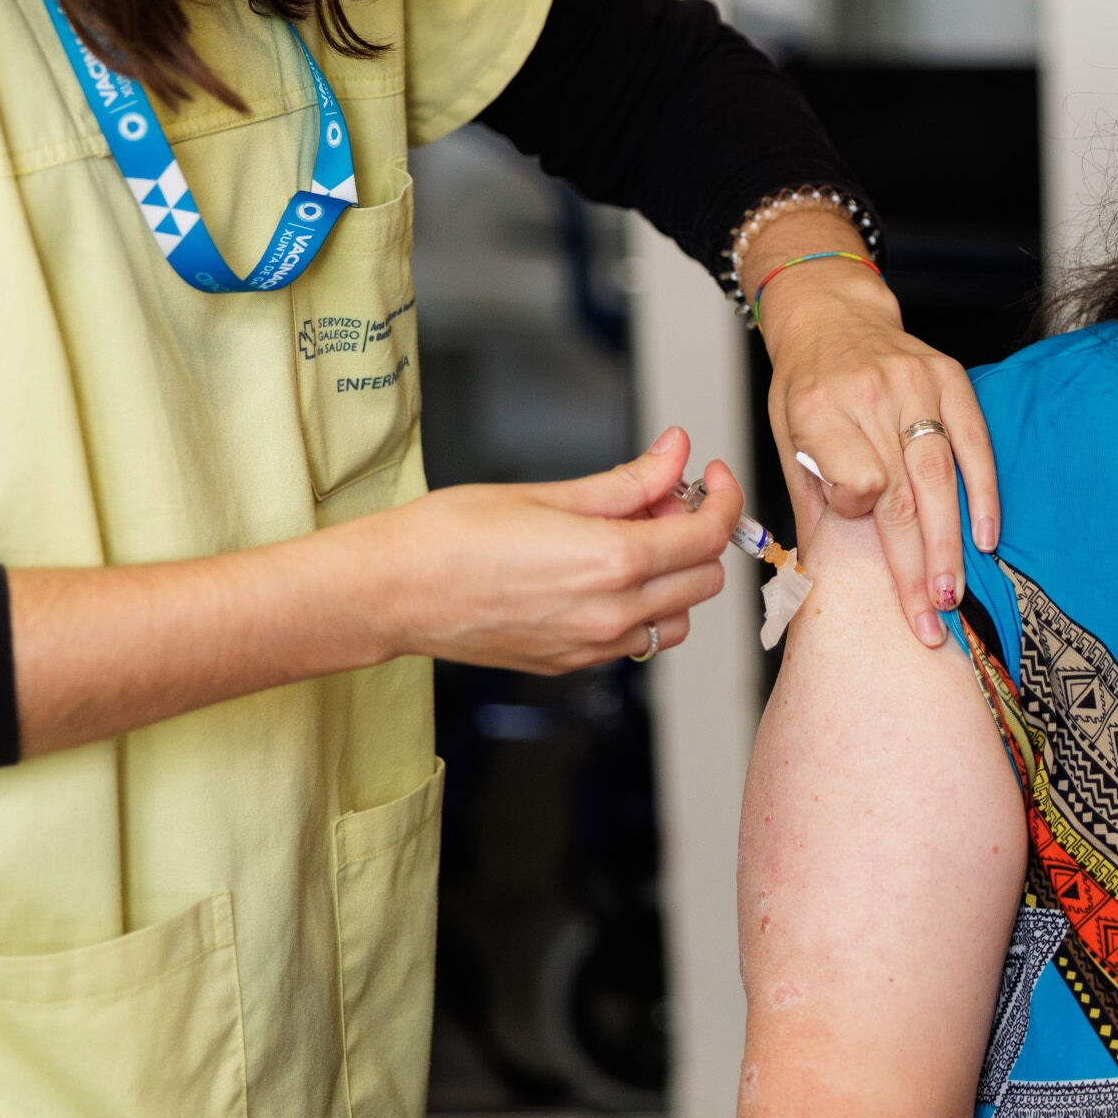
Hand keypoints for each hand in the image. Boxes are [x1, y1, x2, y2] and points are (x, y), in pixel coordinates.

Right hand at [361, 428, 736, 673]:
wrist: (394, 591)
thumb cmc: (450, 535)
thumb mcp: (546, 492)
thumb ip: (625, 479)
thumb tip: (674, 452)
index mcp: (612, 561)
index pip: (706, 533)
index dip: (722, 496)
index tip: (709, 473)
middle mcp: (613, 613)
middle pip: (703, 578)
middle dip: (694, 532)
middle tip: (657, 497)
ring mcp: (593, 646)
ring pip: (677, 616)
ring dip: (671, 576)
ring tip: (626, 537)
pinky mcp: (571, 664)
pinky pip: (636, 640)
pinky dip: (640, 607)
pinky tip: (598, 573)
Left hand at [759, 257, 998, 648]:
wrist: (829, 315)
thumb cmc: (805, 385)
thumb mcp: (786, 435)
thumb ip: (810, 496)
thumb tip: (821, 569)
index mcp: (819, 410)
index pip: (856, 480)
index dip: (861, 513)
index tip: (859, 523)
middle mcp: (869, 395)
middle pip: (902, 493)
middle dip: (916, 566)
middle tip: (927, 621)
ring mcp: (914, 383)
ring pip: (940, 476)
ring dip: (950, 543)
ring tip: (951, 594)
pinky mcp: (950, 376)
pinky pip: (974, 442)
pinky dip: (984, 492)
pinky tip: (986, 537)